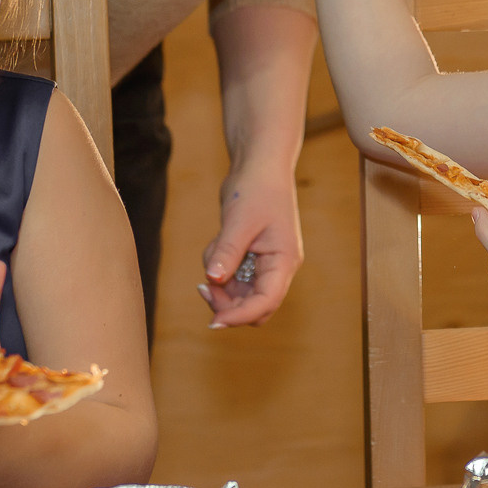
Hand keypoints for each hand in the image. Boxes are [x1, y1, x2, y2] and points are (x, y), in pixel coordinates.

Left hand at [197, 167, 304, 327]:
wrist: (257, 165)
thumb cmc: (256, 188)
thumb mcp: (240, 220)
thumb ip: (228, 251)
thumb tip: (213, 279)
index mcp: (284, 261)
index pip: (266, 301)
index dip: (240, 315)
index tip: (215, 322)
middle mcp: (277, 266)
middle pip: (253, 305)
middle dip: (228, 302)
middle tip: (204, 287)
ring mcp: (263, 262)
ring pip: (239, 292)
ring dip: (220, 281)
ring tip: (214, 248)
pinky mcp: (250, 255)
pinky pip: (231, 275)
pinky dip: (219, 265)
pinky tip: (217, 242)